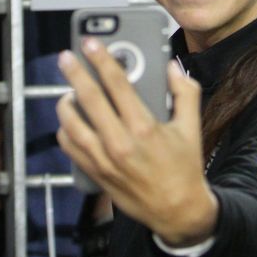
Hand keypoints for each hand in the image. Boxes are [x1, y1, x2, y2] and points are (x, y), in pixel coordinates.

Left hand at [56, 42, 217, 245]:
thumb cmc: (184, 168)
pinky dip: (66, 131)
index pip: (117, 84)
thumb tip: (173, 67)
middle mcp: (120, 143)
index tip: (91, 43)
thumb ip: (184, 93)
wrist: (178, 212)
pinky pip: (70, 148)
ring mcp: (104, 161)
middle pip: (88, 99)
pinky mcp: (96, 174)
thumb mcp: (191, 127)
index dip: (101, 60)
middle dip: (75, 73)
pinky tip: (70, 121)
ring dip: (66, 103)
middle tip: (66, 57)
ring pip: (72, 124)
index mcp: (144, 128)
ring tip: (68, 91)